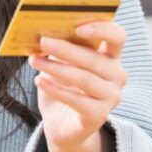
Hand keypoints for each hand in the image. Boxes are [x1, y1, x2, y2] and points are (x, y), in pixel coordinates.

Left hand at [29, 21, 127, 149]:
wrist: (61, 124)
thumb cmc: (62, 85)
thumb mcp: (61, 63)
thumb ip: (60, 47)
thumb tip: (44, 32)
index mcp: (111, 56)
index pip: (118, 37)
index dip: (102, 29)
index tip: (78, 27)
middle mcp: (117, 75)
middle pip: (94, 58)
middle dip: (65, 48)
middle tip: (42, 41)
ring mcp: (111, 97)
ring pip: (84, 78)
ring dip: (55, 68)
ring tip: (34, 61)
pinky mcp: (99, 115)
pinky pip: (77, 100)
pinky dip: (55, 89)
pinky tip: (38, 81)